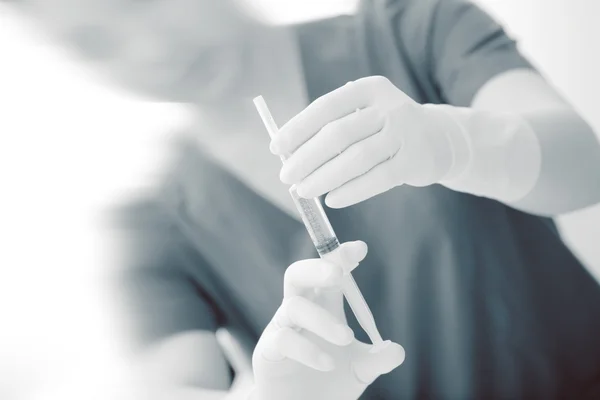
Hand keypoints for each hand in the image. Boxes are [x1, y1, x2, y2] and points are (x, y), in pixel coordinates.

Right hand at [251, 241, 404, 399]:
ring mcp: (281, 329)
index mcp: (323, 306)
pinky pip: (284, 340)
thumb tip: (397, 350)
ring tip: (346, 337)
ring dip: (321, 319)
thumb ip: (378, 359)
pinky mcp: (268, 351)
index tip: (360, 249)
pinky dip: (309, 350)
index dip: (340, 258)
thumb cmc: (329, 383)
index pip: (329, 273)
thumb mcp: (360, 370)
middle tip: (339, 275)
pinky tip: (328, 364)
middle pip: (298, 274)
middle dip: (317, 268)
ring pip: (293, 306)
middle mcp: (300, 311)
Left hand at [270, 76, 457, 207]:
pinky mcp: (414, 161)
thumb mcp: (364, 115)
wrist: (440, 139)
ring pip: (356, 158)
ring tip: (303, 191)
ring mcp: (404, 133)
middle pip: (338, 134)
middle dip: (306, 158)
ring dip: (324, 178)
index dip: (297, 128)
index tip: (276, 148)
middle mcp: (389, 107)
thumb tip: (290, 152)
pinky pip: (377, 179)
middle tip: (286, 176)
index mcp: (369, 89)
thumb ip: (333, 126)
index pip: (325, 107)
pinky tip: (332, 200)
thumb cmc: (387, 129)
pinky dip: (351, 191)